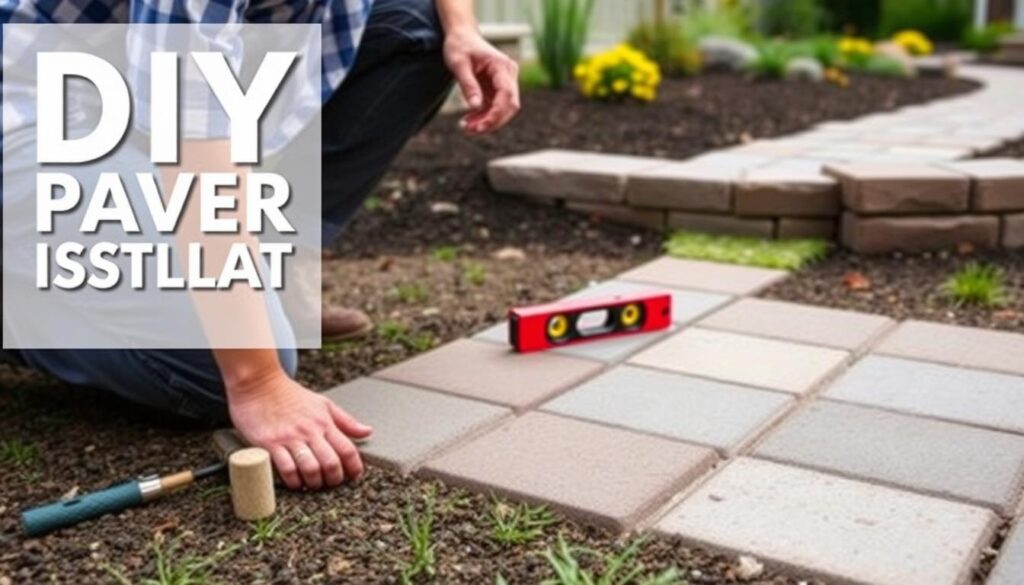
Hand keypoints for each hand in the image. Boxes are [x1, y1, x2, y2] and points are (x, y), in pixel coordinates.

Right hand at [226, 369, 372, 489]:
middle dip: (335, 480)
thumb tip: (367, 432)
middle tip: (331, 483)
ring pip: (311, 469)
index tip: (354, 476)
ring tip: (313, 484)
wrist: (258, 383)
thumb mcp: (323, 403)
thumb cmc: (290, 395)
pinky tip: (295, 482)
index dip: (355, 467)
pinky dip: (294, 481)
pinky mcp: (270, 444)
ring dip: (315, 483)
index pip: (348, 450)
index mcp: (325, 422)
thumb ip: (346, 420)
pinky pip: (286, 468)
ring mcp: (290, 438)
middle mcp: (310, 431)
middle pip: (331, 463)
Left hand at [443, 29, 520, 133]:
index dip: (496, 114)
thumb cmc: (460, 46)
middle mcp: (509, 75)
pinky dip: (484, 117)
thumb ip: (468, 84)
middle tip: (468, 130)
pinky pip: (496, 108)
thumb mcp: (458, 64)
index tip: (479, 126)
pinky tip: (469, 120)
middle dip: (491, 122)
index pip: (507, 95)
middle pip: (509, 106)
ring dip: (487, 122)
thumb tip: (475, 107)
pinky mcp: (499, 89)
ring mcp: (506, 83)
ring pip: (504, 110)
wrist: (462, 36)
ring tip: (466, 126)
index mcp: (502, 66)